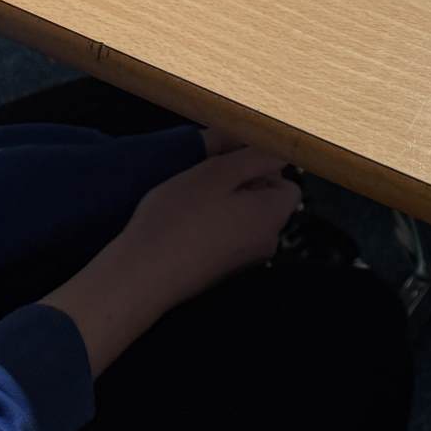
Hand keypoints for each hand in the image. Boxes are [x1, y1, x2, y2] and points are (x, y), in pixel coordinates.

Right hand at [43, 147, 299, 375]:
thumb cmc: (179, 218)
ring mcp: (245, 262)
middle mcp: (267, 242)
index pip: (288, 185)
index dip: (262, 172)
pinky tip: (182, 226)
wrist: (142, 277)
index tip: (228, 168)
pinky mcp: (221, 273)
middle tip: (204, 182)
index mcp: (273, 216)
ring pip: (244, 221)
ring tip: (189, 204)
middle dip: (241, 188)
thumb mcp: (218, 173)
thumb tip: (281, 154)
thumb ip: (256, 159)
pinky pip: (226, 240)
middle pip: (266, 203)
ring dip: (222, 207)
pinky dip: (210, 229)